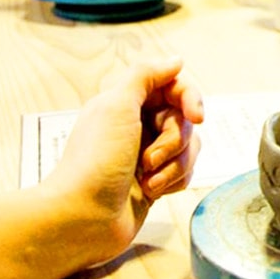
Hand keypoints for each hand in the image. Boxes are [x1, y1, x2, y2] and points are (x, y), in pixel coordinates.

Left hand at [42, 57, 202, 262]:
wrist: (84, 218)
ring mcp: (149, 153)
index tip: (195, 117)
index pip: (174, 86)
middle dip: (174, 141)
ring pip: (190, 147)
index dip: (190, 98)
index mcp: (126, 102)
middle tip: (148, 158)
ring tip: (147, 180)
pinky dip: (173, 181)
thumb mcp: (116, 107)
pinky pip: (186, 171)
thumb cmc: (96, 161)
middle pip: (185, 119)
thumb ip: (146, 76)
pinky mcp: (157, 179)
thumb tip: (176, 60)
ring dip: (173, 165)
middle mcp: (138, 124)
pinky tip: (151, 192)